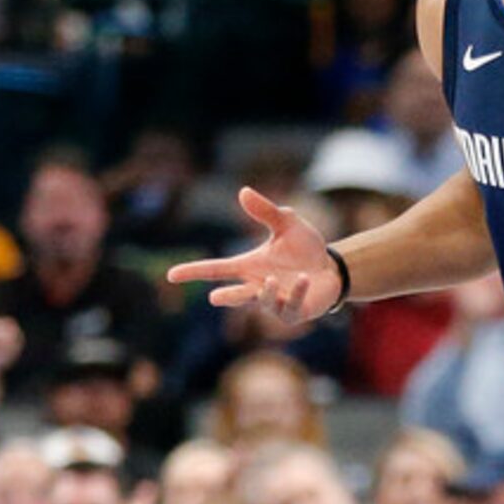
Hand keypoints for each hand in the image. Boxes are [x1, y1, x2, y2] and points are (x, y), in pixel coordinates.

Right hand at [167, 187, 343, 323]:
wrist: (331, 269)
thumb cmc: (304, 249)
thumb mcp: (288, 225)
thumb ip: (267, 211)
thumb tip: (243, 191)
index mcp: (248, 266)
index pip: (216, 269)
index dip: (193, 272)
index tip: (172, 275)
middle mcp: (258, 286)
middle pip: (236, 294)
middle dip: (227, 297)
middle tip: (214, 298)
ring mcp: (276, 302)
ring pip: (264, 302)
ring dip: (267, 292)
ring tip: (271, 279)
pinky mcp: (295, 312)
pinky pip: (292, 305)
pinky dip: (297, 292)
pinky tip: (304, 279)